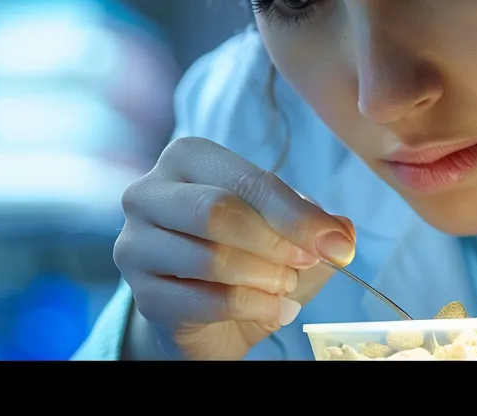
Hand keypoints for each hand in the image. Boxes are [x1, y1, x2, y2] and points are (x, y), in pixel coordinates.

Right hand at [116, 136, 356, 359]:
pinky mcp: (143, 295)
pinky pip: (207, 301)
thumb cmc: (247, 258)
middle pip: (218, 212)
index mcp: (187, 159)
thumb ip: (317, 223)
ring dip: (264, 278)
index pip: (248, 181)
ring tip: (285, 287)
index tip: (336, 246)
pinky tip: (271, 310)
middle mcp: (148, 194)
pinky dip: (252, 307)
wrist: (212, 318)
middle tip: (306, 264)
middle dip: (275, 244)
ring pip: (210, 259)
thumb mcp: (289, 233)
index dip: (297, 216)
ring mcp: (135, 246)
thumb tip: (340, 232)